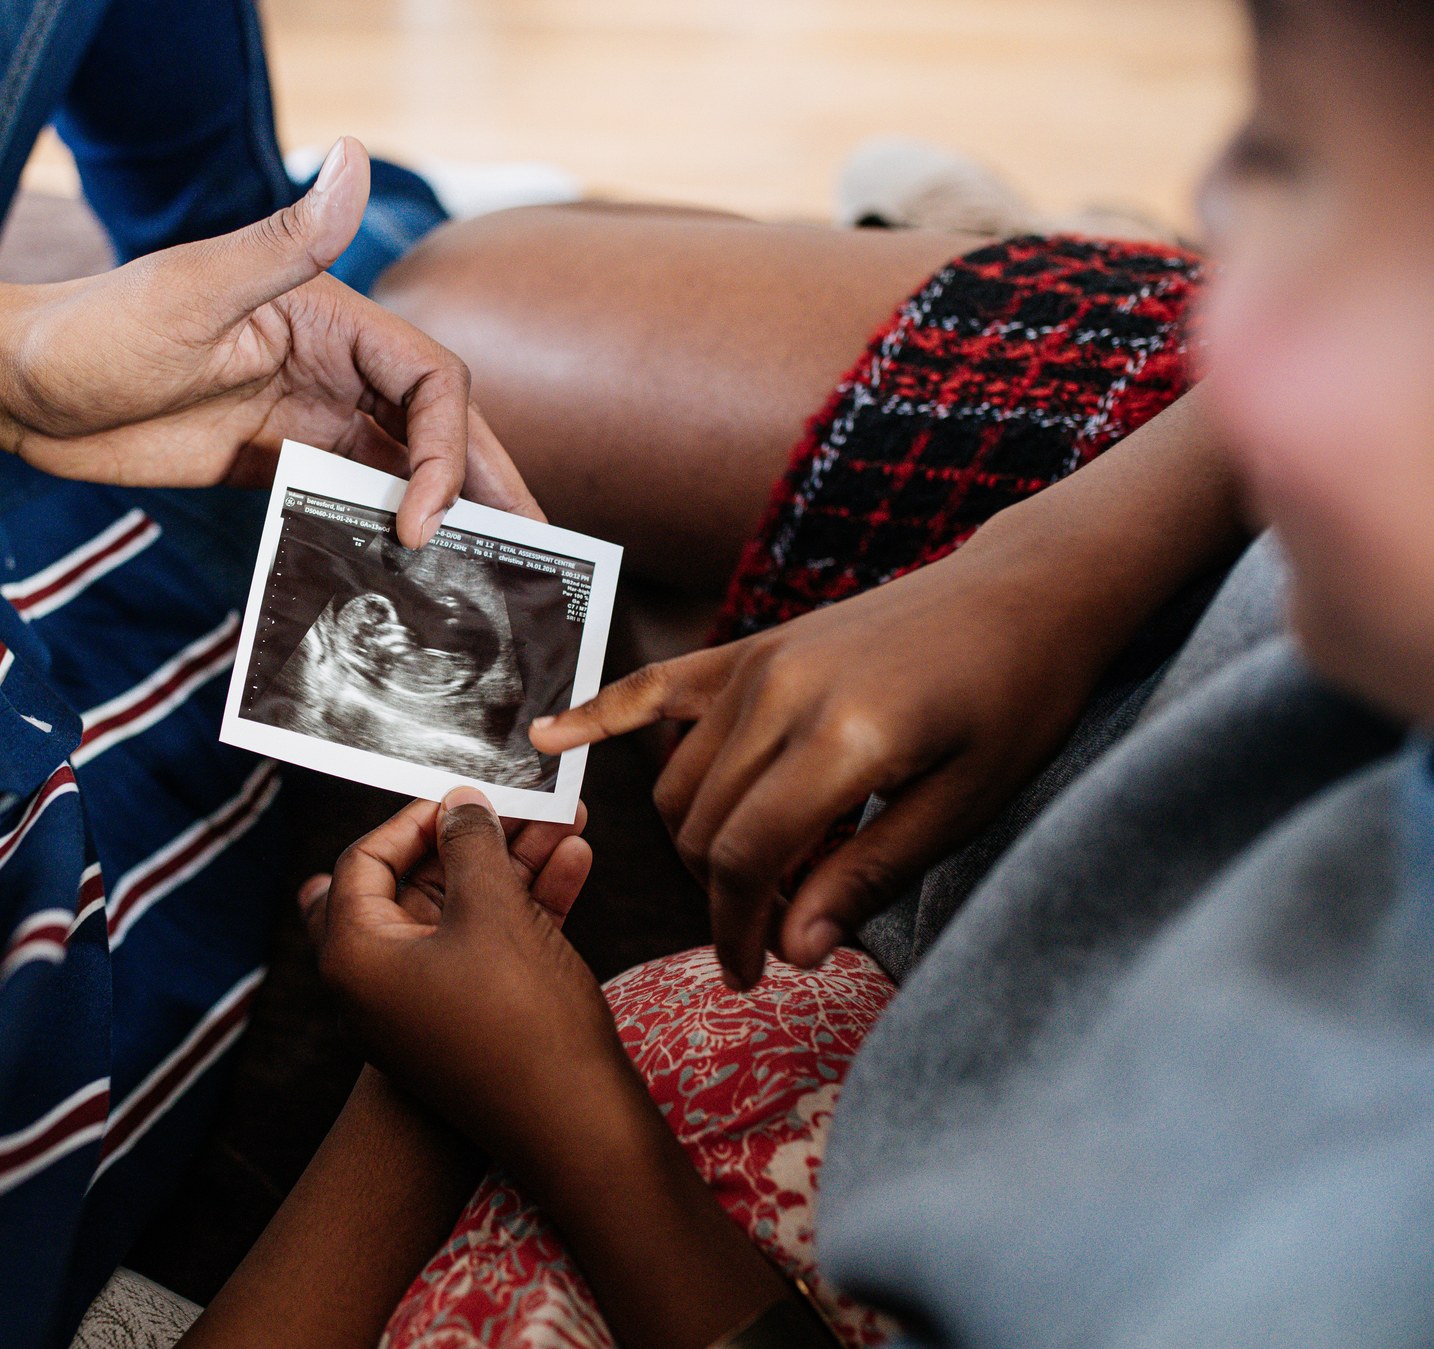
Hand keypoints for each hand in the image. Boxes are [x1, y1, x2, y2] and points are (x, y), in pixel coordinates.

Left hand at [1, 138, 537, 545]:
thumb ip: (284, 242)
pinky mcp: (269, 463)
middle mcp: (330, 364)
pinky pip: (346, 498)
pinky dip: (381, 532)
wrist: (16, 389)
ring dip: (446, 514)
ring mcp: (303, 416)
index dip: (446, 448)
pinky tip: (406, 575)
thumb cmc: (94, 330)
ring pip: (401, 467)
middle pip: (436, 427)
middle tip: (539, 550)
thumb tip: (354, 156)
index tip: (424, 516)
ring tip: (493, 574)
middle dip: (487, 483)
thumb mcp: (192, 291)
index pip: (430, 380)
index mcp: (330, 315)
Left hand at [302, 789, 634, 1170]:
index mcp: (354, 956)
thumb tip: (459, 804)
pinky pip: (487, 948)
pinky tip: (573, 861)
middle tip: (518, 805)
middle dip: (476, 839)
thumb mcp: (493, 911)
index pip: (364, 862)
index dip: (417, 818)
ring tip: (569, 819)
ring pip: (462, 912)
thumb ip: (470, 843)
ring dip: (514, 863)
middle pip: (417, 884)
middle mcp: (375, 985)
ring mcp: (422, 1007)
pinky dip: (525, 906)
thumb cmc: (519, 1020)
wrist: (574, 1133)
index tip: (467, 795)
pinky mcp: (468, 1023)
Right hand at [531, 538, 1115, 988]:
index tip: (752, 975)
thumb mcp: (966, 805)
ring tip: (752, 881)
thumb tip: (789, 951)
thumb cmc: (1017, 702)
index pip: (748, 856)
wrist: (1023, 593)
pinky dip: (597, 715)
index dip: (738, 928)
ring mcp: (757, 664)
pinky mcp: (751, 647)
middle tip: (766, 941)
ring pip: (679, 782)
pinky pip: (656, 687)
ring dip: (696, 844)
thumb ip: (867, 876)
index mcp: (841, 738)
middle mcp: (781, 695)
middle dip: (722, 898)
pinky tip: (546, 739)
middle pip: (703, 826)